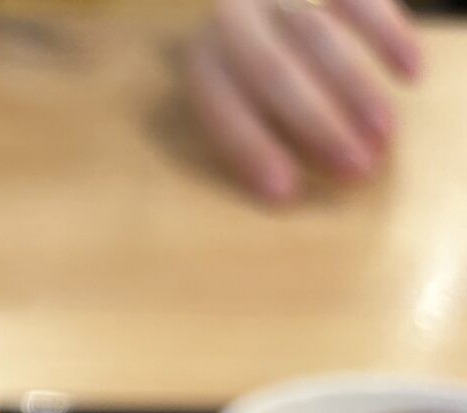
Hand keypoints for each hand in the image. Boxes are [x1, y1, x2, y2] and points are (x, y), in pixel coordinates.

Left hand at [184, 0, 421, 201]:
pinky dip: (389, 36)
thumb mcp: (230, 94)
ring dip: (356, 90)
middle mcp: (233, 17)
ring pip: (318, 37)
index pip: (221, 107)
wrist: (266, 2)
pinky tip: (411, 74)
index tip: (284, 192)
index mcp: (203, 58)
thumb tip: (284, 189)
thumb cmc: (245, 66)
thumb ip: (251, 128)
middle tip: (355, 168)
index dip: (251, 150)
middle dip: (317, 125)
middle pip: (272, 73)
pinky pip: (362, 1)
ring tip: (384, 135)